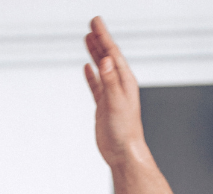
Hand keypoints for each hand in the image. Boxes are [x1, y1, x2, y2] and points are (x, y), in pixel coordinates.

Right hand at [83, 16, 146, 165]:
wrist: (123, 153)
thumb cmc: (125, 131)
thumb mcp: (117, 103)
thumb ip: (111, 81)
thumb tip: (105, 61)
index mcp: (125, 81)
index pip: (112, 53)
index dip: (103, 36)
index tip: (96, 22)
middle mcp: (119, 85)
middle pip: (107, 56)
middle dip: (100, 39)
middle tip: (92, 23)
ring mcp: (111, 95)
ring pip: (101, 68)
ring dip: (94, 53)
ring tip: (88, 39)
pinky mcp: (104, 106)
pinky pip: (97, 85)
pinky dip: (91, 75)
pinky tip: (87, 68)